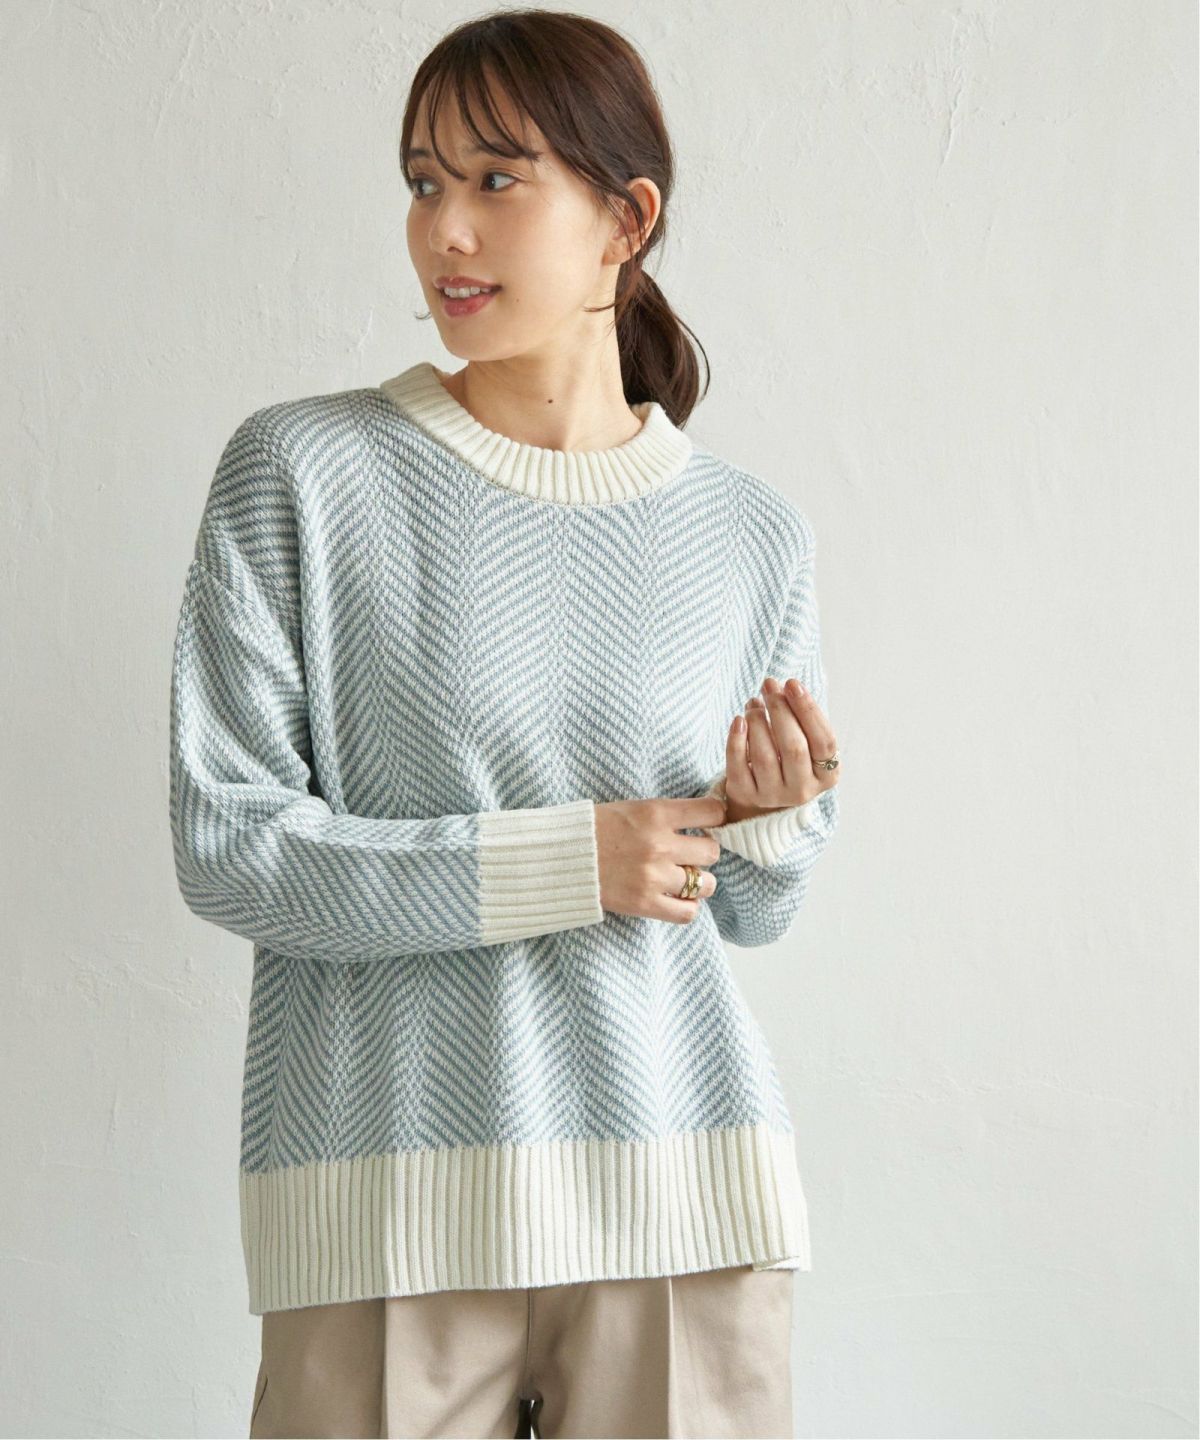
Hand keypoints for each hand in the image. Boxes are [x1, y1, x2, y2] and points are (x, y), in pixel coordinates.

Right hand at [593, 796, 726, 924]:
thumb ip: (666, 815)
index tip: (709, 822)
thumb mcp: (632, 807)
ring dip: (699, 882)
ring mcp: (654, 876)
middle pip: (712, 851)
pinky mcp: (645, 903)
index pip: (712, 812)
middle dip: (703, 853)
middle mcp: (660, 844)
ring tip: (685, 880)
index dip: (715, 817)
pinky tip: (676, 899)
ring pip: (705, 884)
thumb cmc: (594, 829)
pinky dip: (686, 907)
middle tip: (690, 855)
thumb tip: (702, 819)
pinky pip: (687, 912)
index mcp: (656, 813)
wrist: (559, 857)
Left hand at [722, 676, 839, 822]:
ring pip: (764, 757)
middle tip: (769, 685)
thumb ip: (799, 719)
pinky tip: (739, 720)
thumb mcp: (805, 743)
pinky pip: (738, 767)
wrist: (764, 795)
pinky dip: (736, 740)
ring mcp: (773, 796)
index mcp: (826, 775)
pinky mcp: (746, 795)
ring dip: (757, 722)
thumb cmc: (789, 758)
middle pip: (794, 748)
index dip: (808, 710)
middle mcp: (802, 790)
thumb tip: (780, 687)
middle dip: (780, 710)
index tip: (793, 683)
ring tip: (754, 703)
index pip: (824, 742)